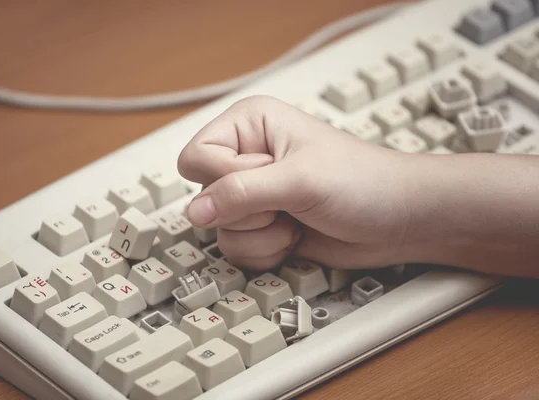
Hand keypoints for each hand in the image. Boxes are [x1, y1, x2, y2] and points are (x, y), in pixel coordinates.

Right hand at [177, 95, 412, 269]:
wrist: (398, 220)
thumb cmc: (364, 182)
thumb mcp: (299, 180)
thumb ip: (240, 193)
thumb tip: (194, 212)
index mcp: (250, 125)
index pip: (196, 157)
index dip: (225, 178)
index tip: (267, 179)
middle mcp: (246, 158)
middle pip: (204, 197)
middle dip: (248, 211)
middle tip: (286, 201)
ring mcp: (254, 196)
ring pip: (219, 228)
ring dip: (261, 235)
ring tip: (296, 219)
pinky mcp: (263, 227)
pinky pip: (237, 249)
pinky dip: (267, 251)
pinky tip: (295, 236)